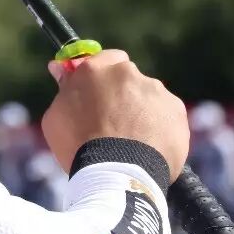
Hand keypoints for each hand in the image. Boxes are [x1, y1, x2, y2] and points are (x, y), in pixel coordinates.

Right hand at [40, 50, 188, 183]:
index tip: (99, 91)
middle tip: (114, 122)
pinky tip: (148, 148)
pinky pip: (167, 116)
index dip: (103, 76)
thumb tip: (61, 69)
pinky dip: (160, 128)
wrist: (117, 174)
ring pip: (149, 98)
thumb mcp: (56, 116)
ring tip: (132, 143)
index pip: (105, 58)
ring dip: (142, 112)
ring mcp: (155, 91)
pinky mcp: (176, 111)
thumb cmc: (79, 147)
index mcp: (96, 69)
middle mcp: (128, 73)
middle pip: (128, 79)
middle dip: (123, 95)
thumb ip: (64, 88)